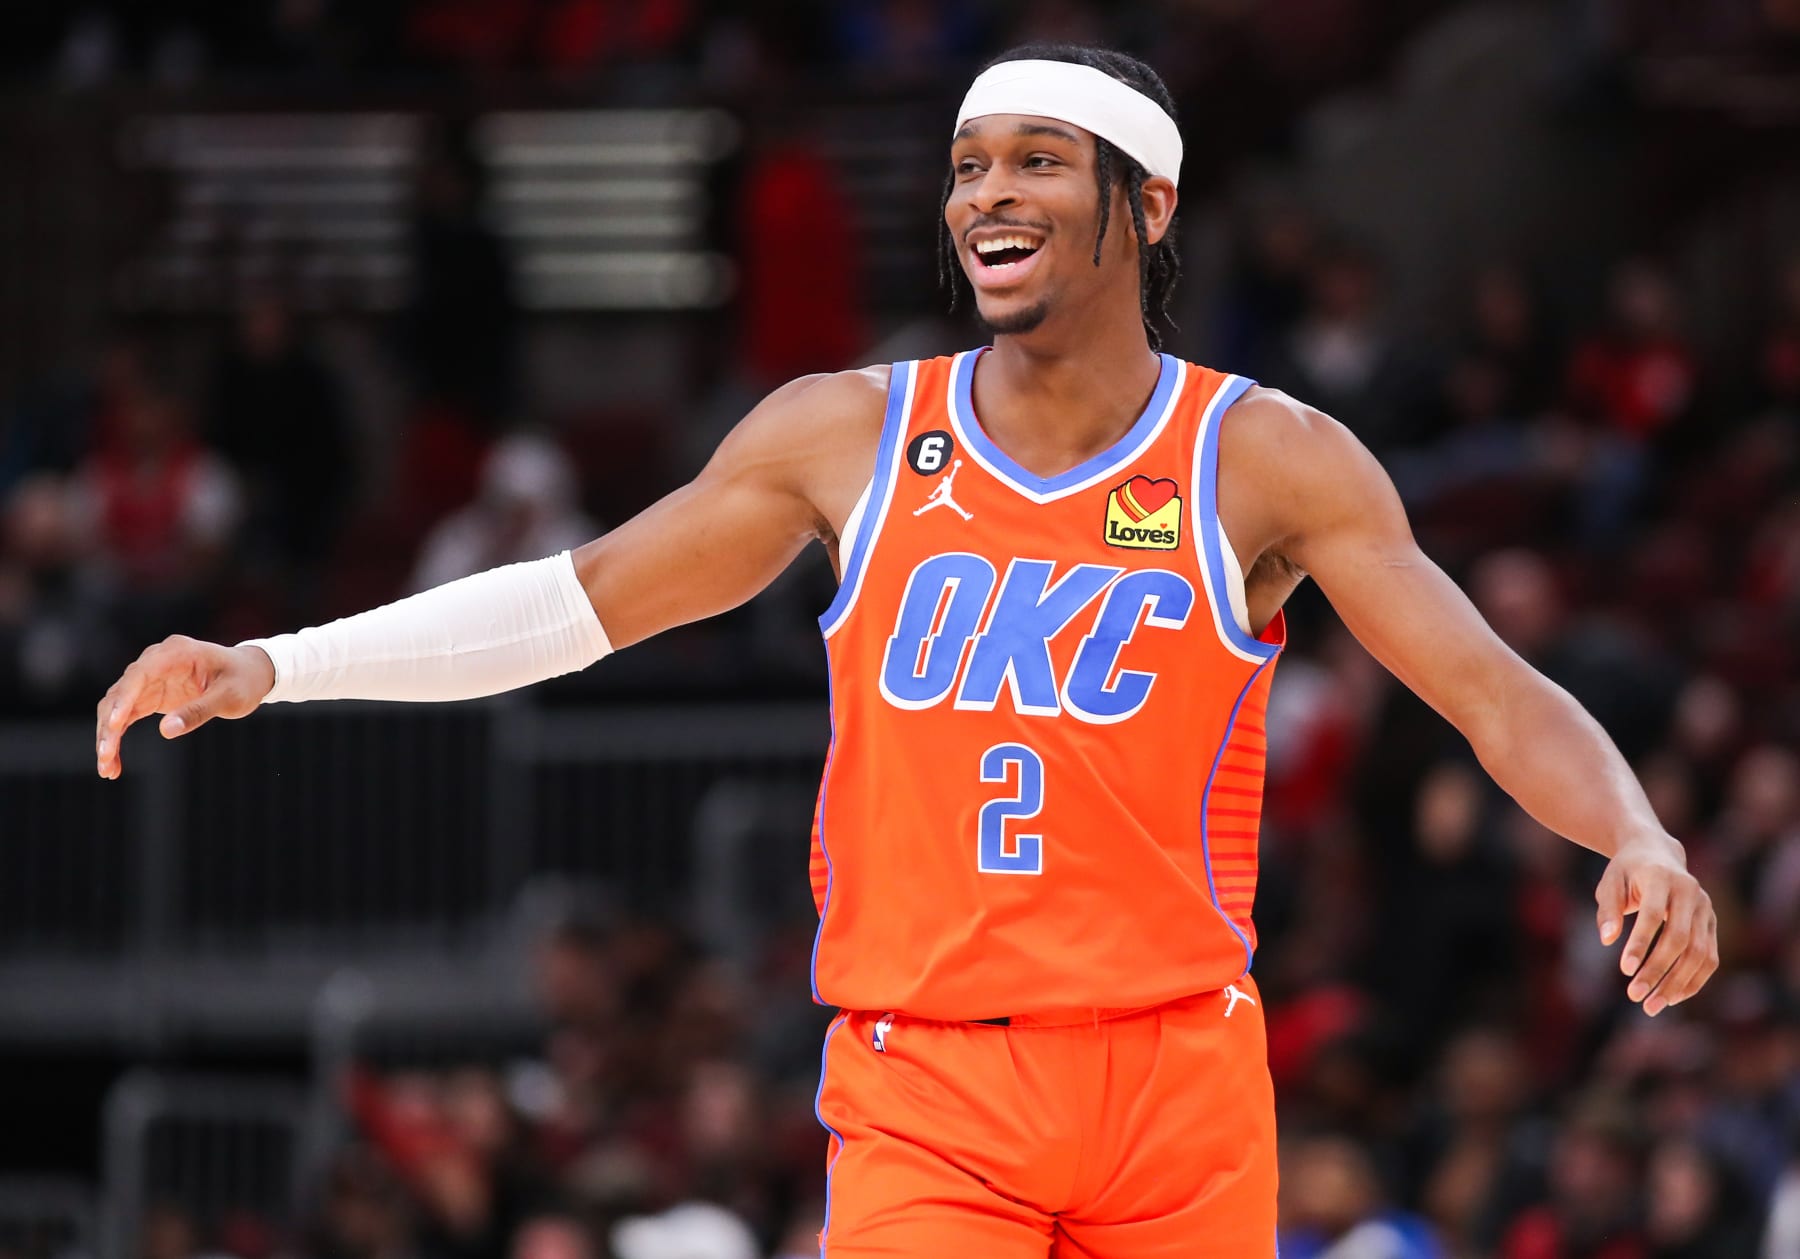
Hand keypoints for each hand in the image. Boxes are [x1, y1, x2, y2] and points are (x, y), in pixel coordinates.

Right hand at [95, 637, 275, 777]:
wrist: (250, 672)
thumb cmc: (243, 680)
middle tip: (105, 756)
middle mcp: (155, 662)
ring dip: (108, 736)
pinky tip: (113, 763)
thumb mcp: (229, 697)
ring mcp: (149, 678)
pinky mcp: (148, 695)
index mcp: (176, 653)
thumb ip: (199, 711)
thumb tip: (165, 731)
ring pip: (116, 706)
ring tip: (107, 768)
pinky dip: (117, 738)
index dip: (124, 698)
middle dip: (110, 725)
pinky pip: (124, 717)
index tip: (115, 724)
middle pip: (121, 692)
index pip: (139, 674)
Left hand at [1594, 836, 1718, 1015]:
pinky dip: (1693, 980)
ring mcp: (1706, 909)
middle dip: (1657, 970)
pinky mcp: (1712, 923)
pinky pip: (1709, 958)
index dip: (1641, 943)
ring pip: (1699, 953)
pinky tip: (1672, 998)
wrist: (1656, 853)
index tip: (1625, 970)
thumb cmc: (1626, 872)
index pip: (1653, 915)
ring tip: (1652, 1006)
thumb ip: (1608, 910)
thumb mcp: (1609, 883)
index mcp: (1661, 878)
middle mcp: (1690, 892)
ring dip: (1677, 983)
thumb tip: (1607, 940)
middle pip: (1679, 939)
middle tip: (1634, 996)